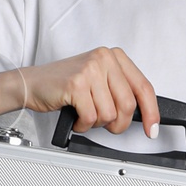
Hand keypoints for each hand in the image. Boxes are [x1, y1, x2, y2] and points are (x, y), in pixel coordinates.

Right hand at [18, 46, 158, 136]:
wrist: (33, 83)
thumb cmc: (66, 85)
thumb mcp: (99, 81)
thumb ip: (121, 91)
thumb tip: (144, 115)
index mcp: (115, 57)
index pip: (144, 87)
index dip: (151, 112)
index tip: (151, 129)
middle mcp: (104, 59)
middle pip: (128, 105)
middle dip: (119, 124)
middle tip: (107, 126)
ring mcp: (90, 70)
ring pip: (109, 114)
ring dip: (98, 124)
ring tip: (86, 115)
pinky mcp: (76, 84)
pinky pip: (91, 117)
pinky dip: (83, 125)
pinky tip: (76, 117)